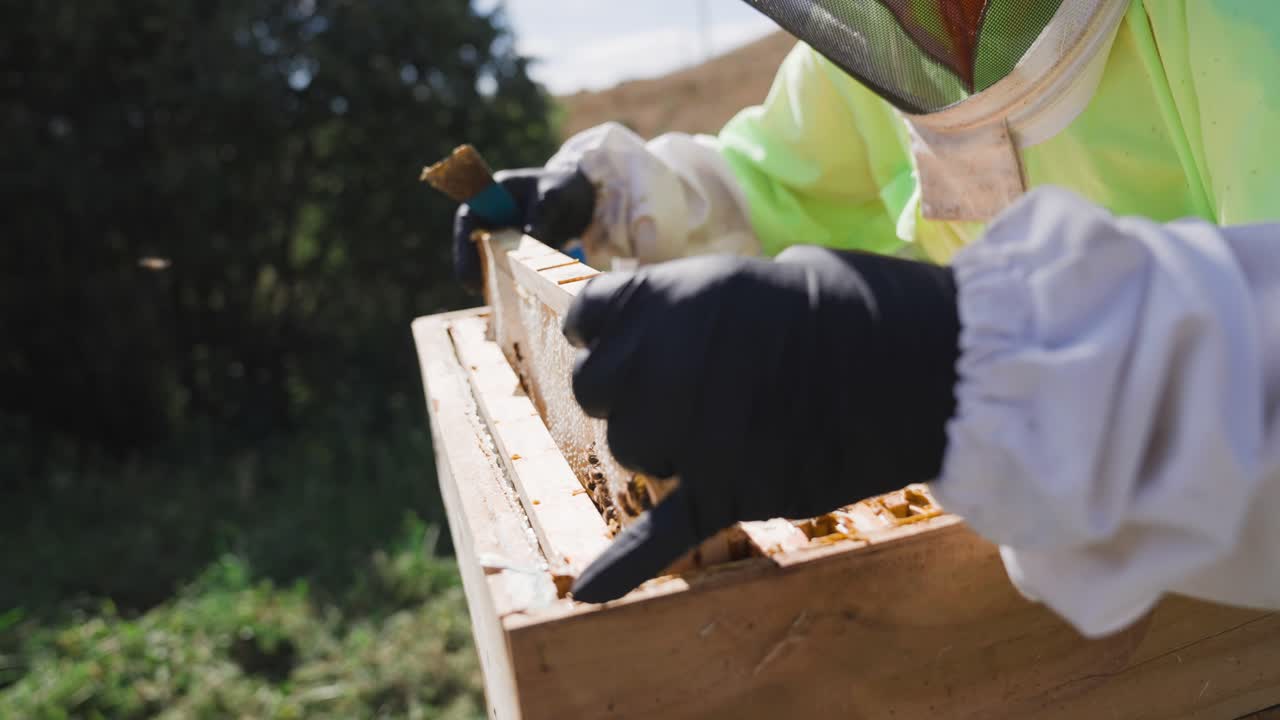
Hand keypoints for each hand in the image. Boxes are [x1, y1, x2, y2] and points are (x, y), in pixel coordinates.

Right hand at [452, 166, 594, 292]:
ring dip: (492, 274)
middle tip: (475, 288)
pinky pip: (511, 265)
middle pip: (474, 242)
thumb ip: (542, 215)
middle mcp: (495, 214)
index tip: (468, 264)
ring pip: (491, 256)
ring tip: (494, 295)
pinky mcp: (520, 248)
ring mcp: (507, 232)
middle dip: (473, 265)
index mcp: (495, 193)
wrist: (586, 198)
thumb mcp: (555, 197)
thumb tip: (531, 238)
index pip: (469, 218)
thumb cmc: (565, 188)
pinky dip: (513, 278)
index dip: (463, 243)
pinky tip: (518, 293)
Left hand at [562, 246, 961, 601]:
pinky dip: (623, 564)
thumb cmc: (858, 303)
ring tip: (730, 426)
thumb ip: (704, 306)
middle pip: (598, 393)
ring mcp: (691, 434)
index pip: (589, 320)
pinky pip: (661, 533)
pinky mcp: (730, 491)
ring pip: (634, 453)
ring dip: (663, 446)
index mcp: (666, 297)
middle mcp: (661, 365)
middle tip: (690, 386)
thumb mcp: (765, 272)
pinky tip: (587, 592)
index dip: (612, 332)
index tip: (638, 338)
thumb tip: (688, 333)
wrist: (925, 362)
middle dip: (633, 391)